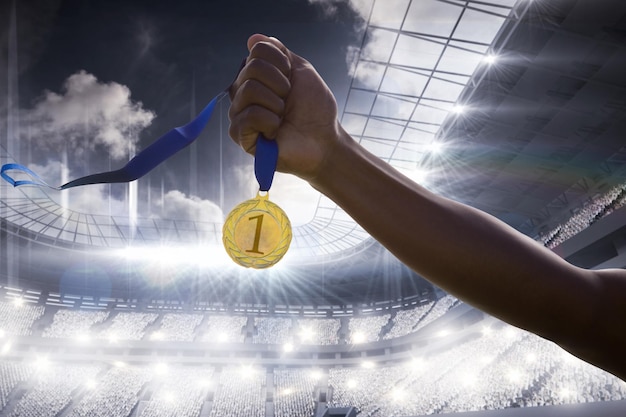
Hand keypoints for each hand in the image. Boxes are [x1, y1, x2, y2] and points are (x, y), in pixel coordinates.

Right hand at [229, 34, 341, 181]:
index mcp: (256, 75)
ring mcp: (239, 112)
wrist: (323, 140)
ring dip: (277, 104)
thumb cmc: (314, 109)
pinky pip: (250, 115)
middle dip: (280, 84)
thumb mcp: (301, 72)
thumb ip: (278, 53)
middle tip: (288, 102)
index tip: (292, 80)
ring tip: (282, 117)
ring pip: (250, 90)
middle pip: (252, 68)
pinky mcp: (239, 135)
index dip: (282, 63)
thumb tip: (253, 38)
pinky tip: (275, 131)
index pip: (257, 50)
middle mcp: (243, 91)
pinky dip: (270, 121)